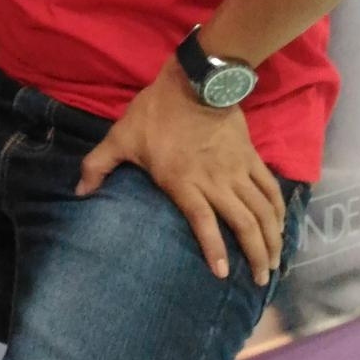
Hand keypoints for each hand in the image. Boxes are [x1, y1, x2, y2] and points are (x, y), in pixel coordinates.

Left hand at [75, 62, 285, 287]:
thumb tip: (79, 191)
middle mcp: (215, 181)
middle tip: (260, 278)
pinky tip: (280, 226)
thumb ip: (98, 165)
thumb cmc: (155, 112)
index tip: (223, 274)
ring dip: (272, 238)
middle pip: (243, 223)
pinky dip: (278, 208)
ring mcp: (236, 169)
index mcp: (183, 181)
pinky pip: (268, 188)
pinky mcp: (250, 157)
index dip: (214, 249)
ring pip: (261, 210)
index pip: (203, 222)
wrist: (194, 80)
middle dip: (256, 254)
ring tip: (274, 261)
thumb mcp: (121, 137)